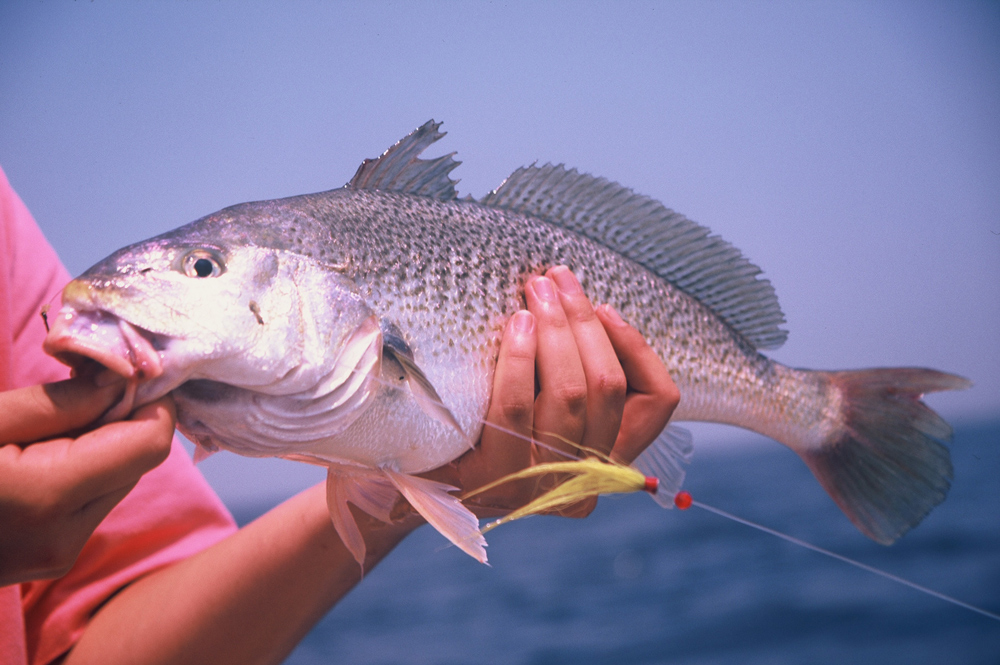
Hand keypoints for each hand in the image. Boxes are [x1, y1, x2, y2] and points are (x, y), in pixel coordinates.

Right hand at [0, 375, 174, 584]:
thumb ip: (59, 403)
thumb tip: (122, 379)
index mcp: (48, 496)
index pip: (149, 443)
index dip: (153, 400)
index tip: (137, 367)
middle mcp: (65, 538)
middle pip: (138, 461)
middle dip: (124, 417)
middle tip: (90, 380)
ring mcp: (57, 556)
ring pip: (118, 482)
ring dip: (103, 443)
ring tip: (55, 416)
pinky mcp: (49, 561)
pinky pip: (91, 503)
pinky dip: (84, 469)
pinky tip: (45, 448)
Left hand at [428, 266, 679, 517]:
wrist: (407, 473)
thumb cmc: (480, 424)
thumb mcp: (539, 398)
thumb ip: (568, 370)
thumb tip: (578, 303)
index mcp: (607, 460)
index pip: (657, 401)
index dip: (637, 346)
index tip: (603, 306)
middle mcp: (583, 481)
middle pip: (607, 387)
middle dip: (583, 322)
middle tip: (555, 279)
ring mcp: (539, 486)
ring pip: (570, 395)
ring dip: (555, 330)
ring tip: (535, 293)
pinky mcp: (492, 481)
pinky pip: (517, 408)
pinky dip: (520, 359)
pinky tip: (514, 326)